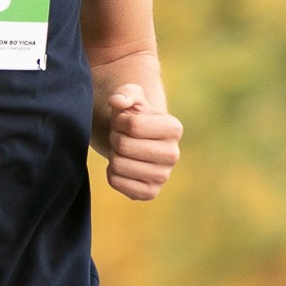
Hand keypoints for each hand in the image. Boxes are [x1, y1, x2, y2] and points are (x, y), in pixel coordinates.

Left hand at [104, 85, 181, 200]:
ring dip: (112, 154)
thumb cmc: (132, 114)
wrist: (134, 140)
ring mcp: (163, 176)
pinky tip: (123, 165)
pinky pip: (116, 182)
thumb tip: (117, 101)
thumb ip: (124, 93)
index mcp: (174, 128)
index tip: (123, 121)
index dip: (118, 120)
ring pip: (118, 165)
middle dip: (114, 137)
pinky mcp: (150, 193)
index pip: (133, 125)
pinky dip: (111, 172)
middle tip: (120, 136)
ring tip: (122, 150)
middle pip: (123, 146)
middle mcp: (173, 155)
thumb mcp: (130, 95)